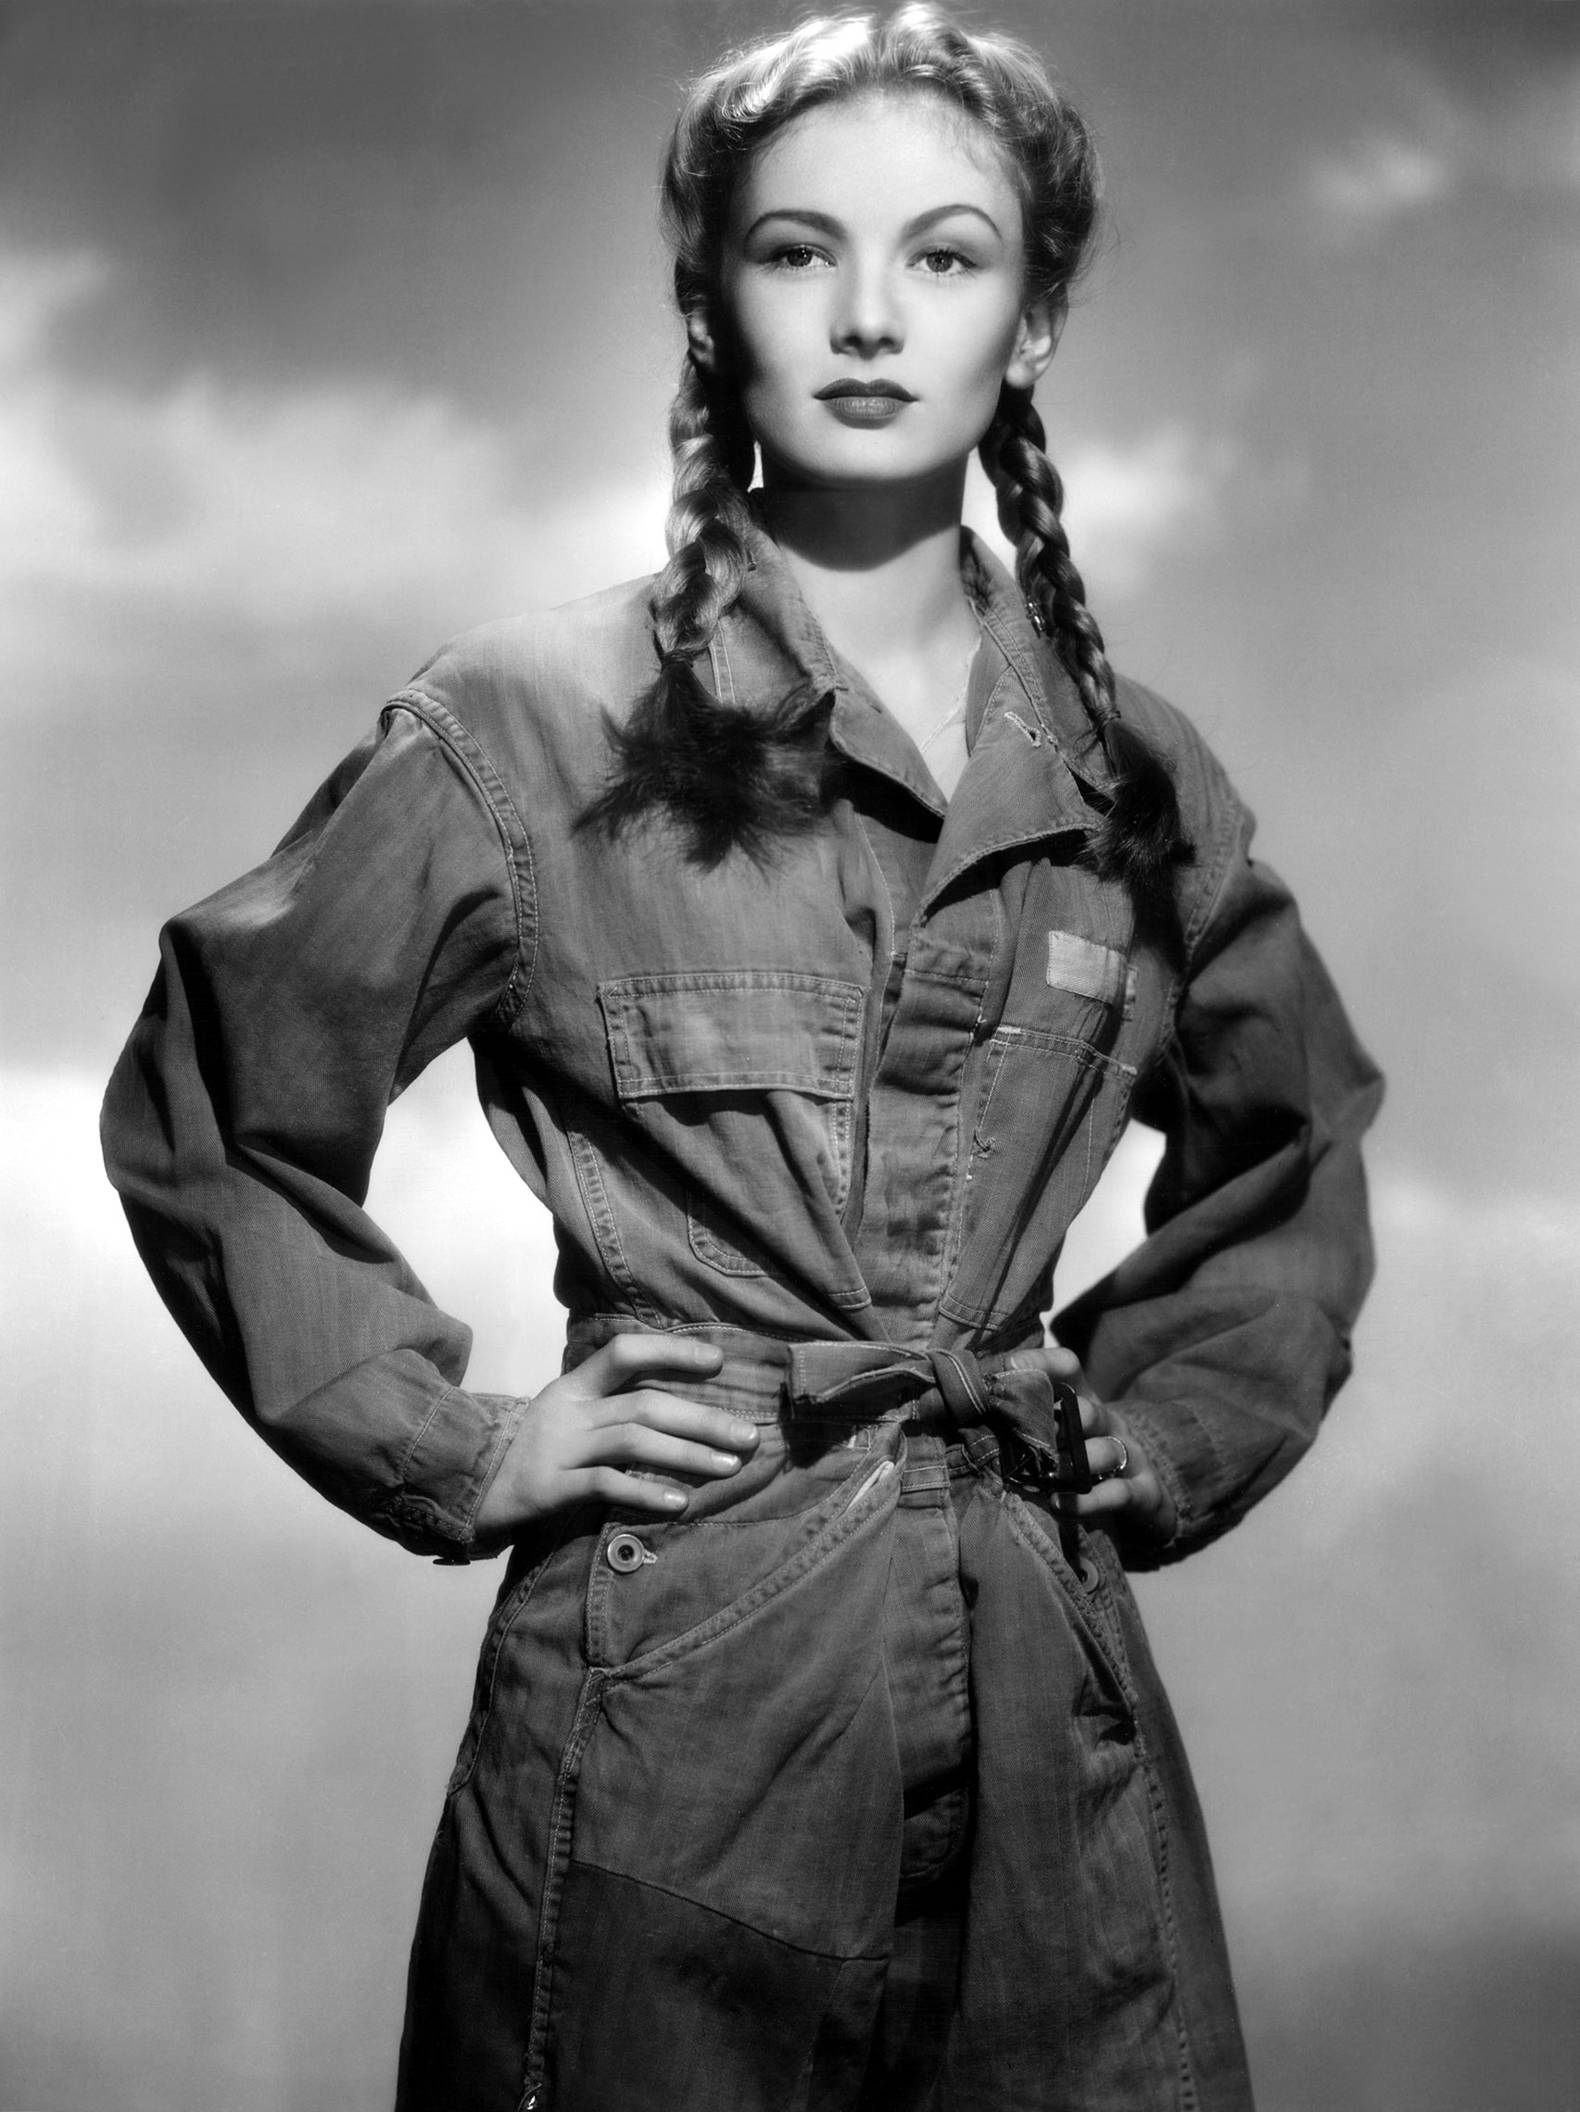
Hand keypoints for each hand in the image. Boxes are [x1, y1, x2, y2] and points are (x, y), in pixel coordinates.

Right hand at [473, 1334, 757, 1549]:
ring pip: (633, 1441)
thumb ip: (610, 1405)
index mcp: (575, 1385)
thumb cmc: (532, 1449)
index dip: (672, 1352)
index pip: (625, 1351)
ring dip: (688, 1453)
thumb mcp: (567, 1415)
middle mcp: (570, 1410)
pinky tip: (679, 1502)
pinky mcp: (551, 1487)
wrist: (467, 1485)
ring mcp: (560, 1447)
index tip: (719, 1363)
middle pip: (645, 1404)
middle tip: (749, 1436)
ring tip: (729, 1467)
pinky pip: (606, 1485)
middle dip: (703, 1418)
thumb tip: (680, 1408)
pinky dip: (646, 1492)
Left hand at [1000, 1343, 1176, 1545]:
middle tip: (1027, 1433)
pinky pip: (1119, 1493)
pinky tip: (1062, 1506)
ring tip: (1049, 1475)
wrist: (1143, 1494)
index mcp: (1083, 1401)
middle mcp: (1108, 1423)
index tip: (1011, 1367)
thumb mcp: (1059, 1433)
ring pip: (1106, 1451)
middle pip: (1089, 1410)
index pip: (1069, 1368)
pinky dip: (1089, 1501)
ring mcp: (1129, 1455)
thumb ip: (1022, 1420)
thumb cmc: (1083, 1457)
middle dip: (1059, 1421)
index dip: (1042, 1363)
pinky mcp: (1143, 1491)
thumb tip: (970, 1404)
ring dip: (1077, 1462)